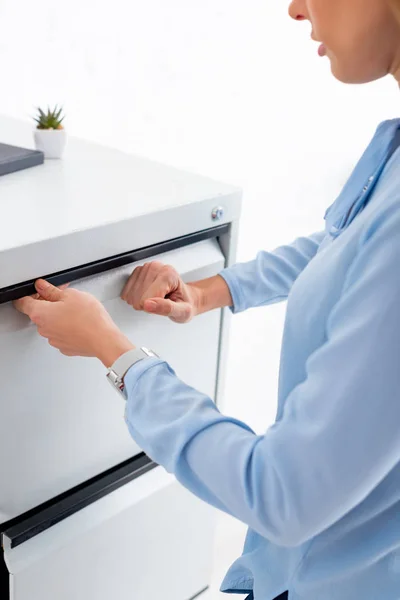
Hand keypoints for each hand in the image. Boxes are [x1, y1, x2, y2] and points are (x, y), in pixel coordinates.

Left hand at [14, 280, 133, 366]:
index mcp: (40, 314)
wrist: (104, 340)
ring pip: (51, 323)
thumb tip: (42, 286)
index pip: (22, 302)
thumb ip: (51, 290)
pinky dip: (66, 326)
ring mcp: (53, 339)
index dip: (30, 293)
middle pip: (38, 312)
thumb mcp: (71, 295)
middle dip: (49, 302)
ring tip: (75, 309)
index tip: (38, 290)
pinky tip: (78, 321)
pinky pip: (60, 333)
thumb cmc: (89, 319)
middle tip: (64, 295)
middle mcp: (43, 329)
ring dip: (58, 315)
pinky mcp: (64, 346)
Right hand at [121, 262, 200, 323]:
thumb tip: (147, 305)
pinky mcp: (137, 272)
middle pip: (138, 297)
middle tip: (162, 302)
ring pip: (131, 295)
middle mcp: (156, 267)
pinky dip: (134, 298)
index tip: (165, 305)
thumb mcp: (182, 311)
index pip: (147, 298)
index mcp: (168, 274)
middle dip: (148, 305)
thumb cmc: (184, 304)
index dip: (154, 308)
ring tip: (155, 298)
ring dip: (141, 302)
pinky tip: (146, 296)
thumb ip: (166, 308)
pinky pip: (126, 292)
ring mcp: (145, 268)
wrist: (184, 297)